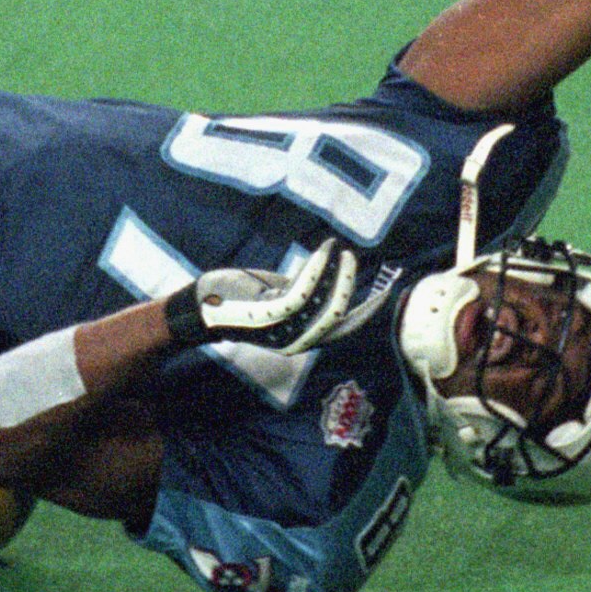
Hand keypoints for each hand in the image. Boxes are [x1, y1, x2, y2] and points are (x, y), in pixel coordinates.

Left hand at [164, 247, 372, 355]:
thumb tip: (330, 275)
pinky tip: (325, 250)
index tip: (386, 290)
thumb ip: (307, 294)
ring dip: (339, 275)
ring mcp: (283, 330)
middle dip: (353, 288)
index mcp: (302, 339)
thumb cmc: (243, 299)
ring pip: (326, 305)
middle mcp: (296, 341)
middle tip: (354, 258)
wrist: (204, 305)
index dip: (369, 311)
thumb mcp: (281, 297)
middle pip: (340, 318)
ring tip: (341, 251)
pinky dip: (319, 268)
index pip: (344, 329)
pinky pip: (304, 290)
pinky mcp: (270, 315)